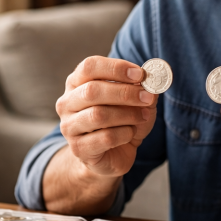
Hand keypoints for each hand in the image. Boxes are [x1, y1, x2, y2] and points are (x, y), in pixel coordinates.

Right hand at [55, 56, 157, 177]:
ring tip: (143, 116)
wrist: (114, 154)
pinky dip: (125, 134)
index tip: (140, 74)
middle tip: (147, 97)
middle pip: (92, 90)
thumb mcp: (135, 100)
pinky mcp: (79, 148)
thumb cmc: (122, 121)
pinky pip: (105, 138)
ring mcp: (69, 126)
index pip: (90, 66)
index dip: (116, 68)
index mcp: (77, 82)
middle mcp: (67, 102)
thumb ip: (142, 87)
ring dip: (128, 115)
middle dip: (125, 93)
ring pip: (98, 115)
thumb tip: (153, 78)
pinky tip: (130, 133)